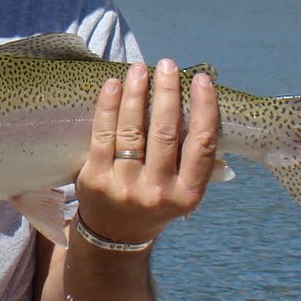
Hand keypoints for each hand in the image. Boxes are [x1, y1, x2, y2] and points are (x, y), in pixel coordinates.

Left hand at [73, 59, 219, 249]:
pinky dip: (109, 106)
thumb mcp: (183, 190)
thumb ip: (194, 157)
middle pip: (165, 133)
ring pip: (132, 130)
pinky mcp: (95, 179)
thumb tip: (205, 102)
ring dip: (136, 94)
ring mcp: (124, 187)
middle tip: (167, 65)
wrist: (115, 235)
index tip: (203, 81)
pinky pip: (103, 135)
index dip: (205, 109)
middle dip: (166, 93)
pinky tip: (114, 85)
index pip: (202, 145)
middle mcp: (157, 193)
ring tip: (139, 69)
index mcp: (187, 195)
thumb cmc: (156, 199)